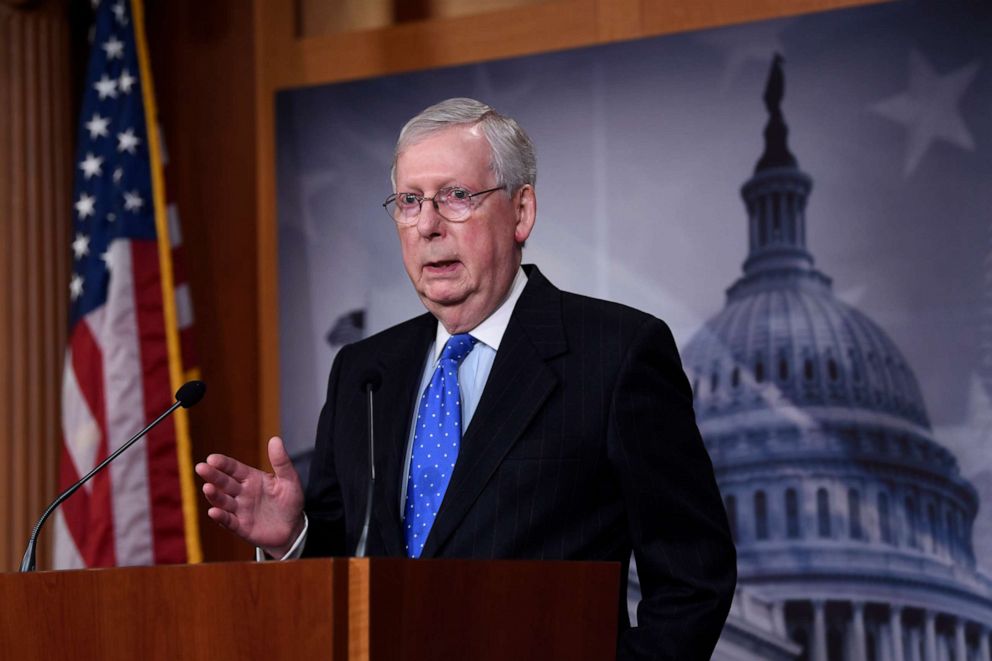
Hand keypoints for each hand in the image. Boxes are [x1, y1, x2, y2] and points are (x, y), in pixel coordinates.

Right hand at [194, 436, 304, 557]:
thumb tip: (275, 439)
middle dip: (212, 475)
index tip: (212, 458)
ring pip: (223, 501)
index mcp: (251, 478)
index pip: (234, 469)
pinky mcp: (241, 527)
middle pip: (224, 482)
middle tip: (201, 468)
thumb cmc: (290, 501)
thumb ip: (281, 462)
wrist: (293, 528)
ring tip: (207, 488)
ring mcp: (240, 510)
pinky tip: (214, 511)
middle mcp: (242, 493)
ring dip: (214, 495)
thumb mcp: (289, 480)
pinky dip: (221, 517)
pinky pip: (229, 521)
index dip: (223, 464)